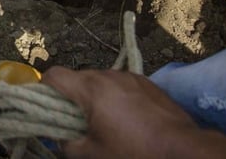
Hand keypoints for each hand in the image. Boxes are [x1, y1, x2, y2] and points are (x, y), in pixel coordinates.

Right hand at [41, 68, 198, 157]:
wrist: (182, 149)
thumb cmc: (134, 151)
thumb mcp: (93, 154)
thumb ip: (67, 145)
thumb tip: (58, 139)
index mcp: (91, 89)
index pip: (54, 75)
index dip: (44, 89)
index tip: (44, 107)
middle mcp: (109, 75)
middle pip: (78, 79)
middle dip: (72, 98)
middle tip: (75, 123)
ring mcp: (130, 76)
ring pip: (101, 81)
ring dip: (95, 97)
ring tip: (105, 122)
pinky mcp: (148, 83)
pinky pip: (121, 85)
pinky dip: (116, 98)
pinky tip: (127, 119)